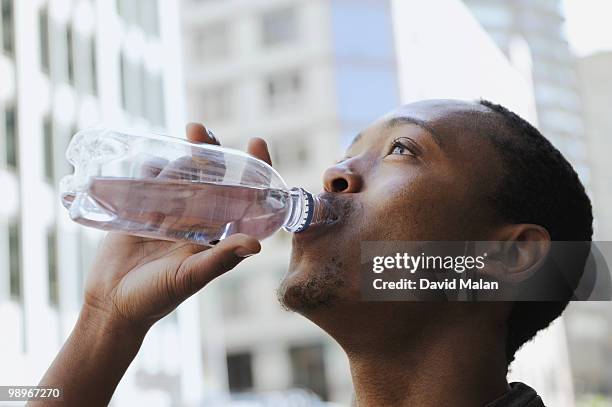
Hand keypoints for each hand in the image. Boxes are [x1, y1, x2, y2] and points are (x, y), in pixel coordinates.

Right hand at [82, 124, 272, 334]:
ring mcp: (169, 213)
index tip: (257, 142)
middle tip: (202, 130)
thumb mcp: (191, 277)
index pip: (243, 197)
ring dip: (184, 153)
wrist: (112, 304)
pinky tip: (152, 153)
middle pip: (211, 178)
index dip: (254, 171)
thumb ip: (220, 259)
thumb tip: (257, 244)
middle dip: (211, 152)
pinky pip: (149, 181)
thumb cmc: (157, 297)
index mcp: (217, 234)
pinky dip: (151, 166)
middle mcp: (197, 220)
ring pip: (181, 175)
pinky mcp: (141, 210)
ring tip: (187, 132)